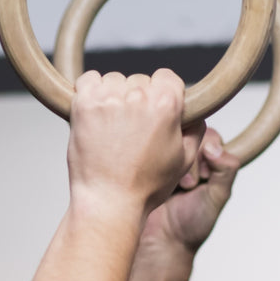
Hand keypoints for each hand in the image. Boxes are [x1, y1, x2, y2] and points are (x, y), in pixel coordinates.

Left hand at [67, 70, 202, 216]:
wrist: (108, 203)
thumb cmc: (145, 187)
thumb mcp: (184, 160)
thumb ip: (195, 129)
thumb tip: (194, 113)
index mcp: (167, 104)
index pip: (167, 77)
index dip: (163, 94)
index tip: (154, 111)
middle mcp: (138, 96)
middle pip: (140, 81)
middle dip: (137, 99)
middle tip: (131, 128)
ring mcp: (109, 98)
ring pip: (114, 81)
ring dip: (113, 97)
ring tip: (112, 128)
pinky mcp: (84, 105)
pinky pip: (87, 80)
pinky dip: (89, 93)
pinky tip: (94, 115)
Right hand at [142, 126, 240, 255]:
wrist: (161, 241)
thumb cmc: (192, 224)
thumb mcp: (217, 197)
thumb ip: (225, 171)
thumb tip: (213, 147)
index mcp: (209, 162)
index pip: (211, 137)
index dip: (208, 154)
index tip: (204, 179)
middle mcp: (187, 156)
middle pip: (191, 135)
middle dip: (191, 161)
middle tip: (188, 186)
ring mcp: (166, 158)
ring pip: (172, 141)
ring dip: (176, 164)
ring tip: (176, 188)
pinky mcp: (147, 163)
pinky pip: (152, 149)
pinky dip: (158, 162)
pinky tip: (158, 180)